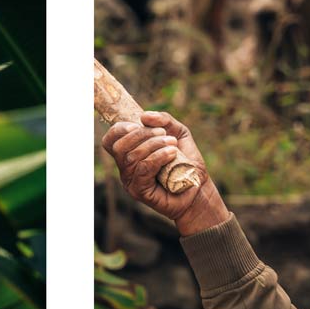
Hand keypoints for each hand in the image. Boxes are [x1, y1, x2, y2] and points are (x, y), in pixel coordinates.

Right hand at [101, 111, 225, 231]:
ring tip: (172, 143)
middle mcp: (126, 169)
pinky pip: (142, 170)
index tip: (138, 123)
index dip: (119, 130)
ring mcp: (131, 182)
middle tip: (163, 133)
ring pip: (132, 158)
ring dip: (153, 145)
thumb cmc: (187, 162)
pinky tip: (172, 153)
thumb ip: (164, 120)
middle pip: (119, 147)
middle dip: (141, 135)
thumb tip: (144, 116)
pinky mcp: (140, 192)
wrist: (199, 187)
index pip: (110, 141)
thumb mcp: (178, 133)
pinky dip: (157, 157)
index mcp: (129, 154)